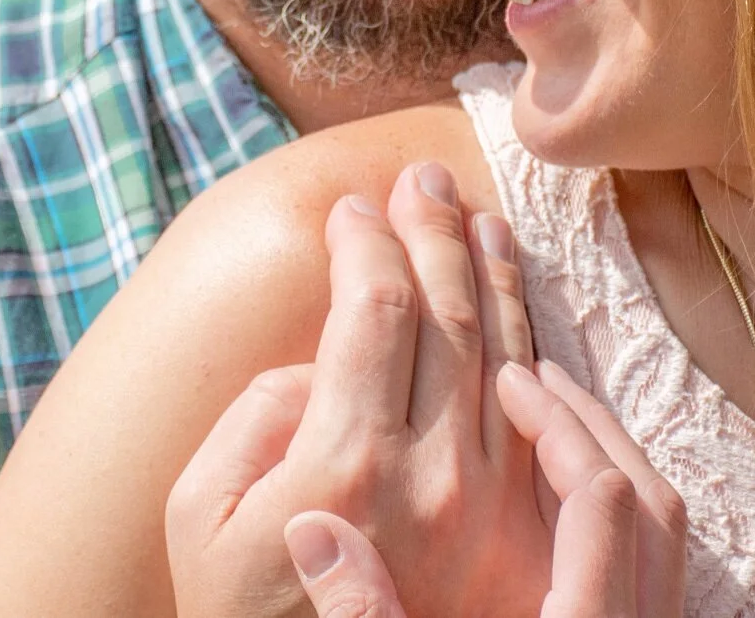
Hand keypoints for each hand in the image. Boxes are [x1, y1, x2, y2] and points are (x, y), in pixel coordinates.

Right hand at [166, 162, 549, 617]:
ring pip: (515, 361)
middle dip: (436, 235)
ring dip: (500, 282)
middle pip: (452, 320)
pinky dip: (542, 362)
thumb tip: (317, 364)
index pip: (376, 310)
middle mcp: (433, 482)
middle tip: (423, 180)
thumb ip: (252, 424)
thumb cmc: (238, 615)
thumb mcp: (200, 524)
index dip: (367, 244)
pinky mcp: (527, 551)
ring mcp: (493, 518)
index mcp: (346, 465)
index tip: (353, 208)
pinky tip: (522, 332)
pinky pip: (554, 435)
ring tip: (484, 224)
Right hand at [280, 364, 684, 617]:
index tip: (508, 382)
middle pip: (651, 509)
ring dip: (608, 472)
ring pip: (664, 544)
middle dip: (592, 432)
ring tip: (543, 432)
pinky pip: (655, 578)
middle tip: (527, 381)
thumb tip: (314, 530)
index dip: (561, 430)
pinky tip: (553, 517)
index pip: (604, 504)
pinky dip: (615, 523)